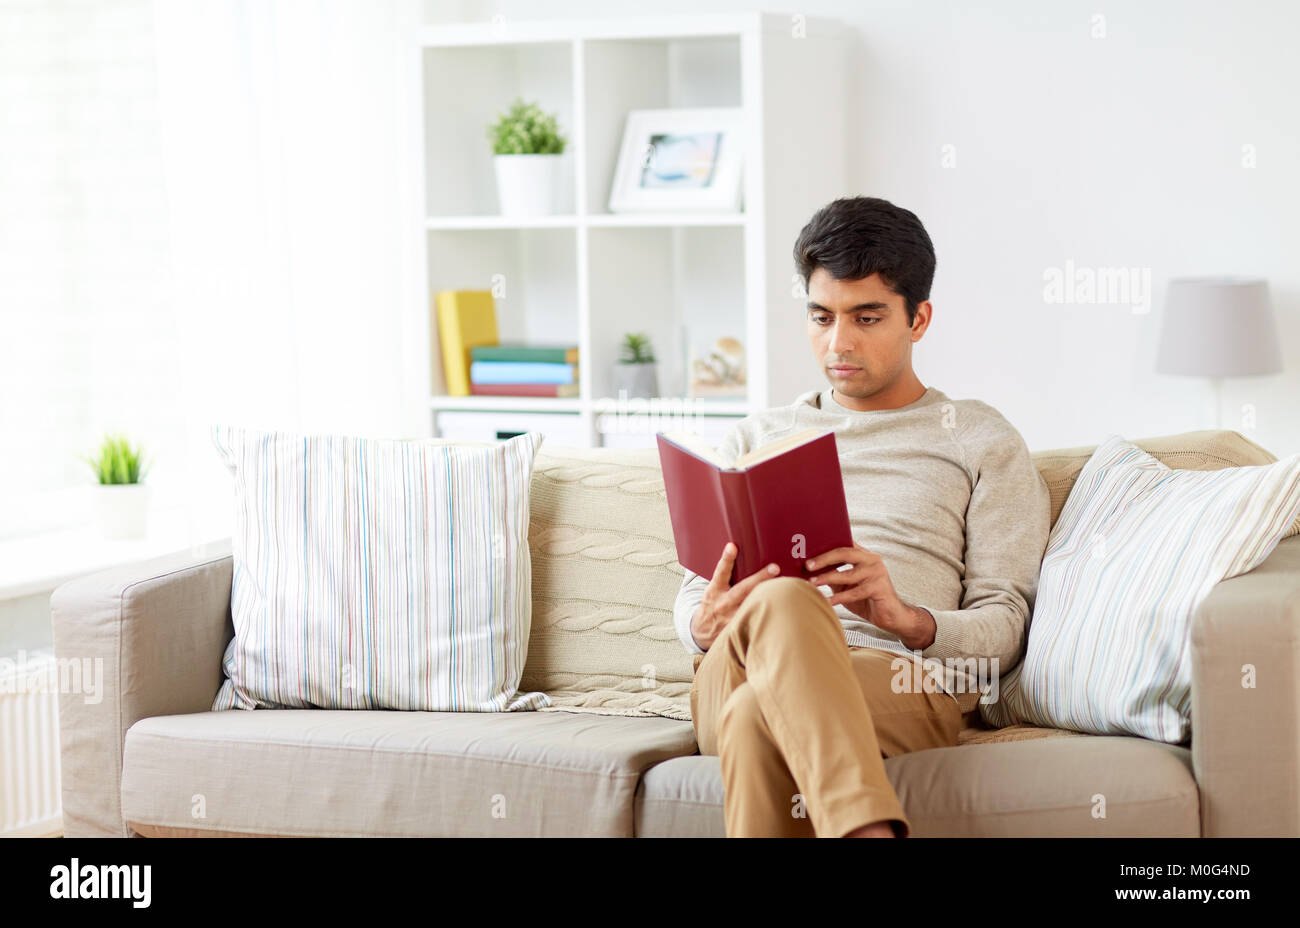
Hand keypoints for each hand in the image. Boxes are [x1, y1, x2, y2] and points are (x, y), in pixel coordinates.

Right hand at [690, 542, 781, 650]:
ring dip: (769, 597)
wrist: (703, 630)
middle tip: (775, 567)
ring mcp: (732, 617)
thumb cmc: (713, 603)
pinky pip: (756, 620)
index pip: (721, 571)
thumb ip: (727, 576)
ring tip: (787, 590)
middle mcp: (724, 602)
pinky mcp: (740, 629)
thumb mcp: (714, 589)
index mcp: (715, 589)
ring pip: (753, 606)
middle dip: (760, 577)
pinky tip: (783, 609)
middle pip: (743, 589)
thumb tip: (742, 554)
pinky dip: (769, 614)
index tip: (732, 546)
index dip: (727, 559)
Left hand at [806, 543, 935, 649]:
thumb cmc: (866, 599)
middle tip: (808, 565)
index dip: (825, 546)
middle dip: (824, 559)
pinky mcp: (880, 587)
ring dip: (828, 578)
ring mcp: (877, 572)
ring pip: (849, 573)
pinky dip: (840, 597)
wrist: (891, 616)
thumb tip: (809, 572)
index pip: (843, 544)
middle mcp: (872, 559)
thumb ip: (833, 575)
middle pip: (845, 553)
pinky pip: (856, 592)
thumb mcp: (846, 585)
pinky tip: (828, 601)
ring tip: (813, 583)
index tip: (807, 551)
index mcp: (863, 555)